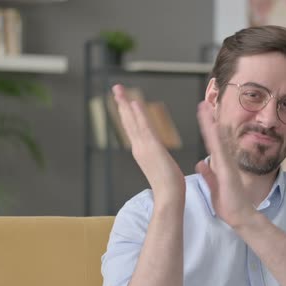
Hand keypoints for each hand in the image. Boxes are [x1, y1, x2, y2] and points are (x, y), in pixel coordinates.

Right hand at [113, 84, 184, 202]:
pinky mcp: (153, 148)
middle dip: (121, 103)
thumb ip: (158, 160)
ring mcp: (144, 147)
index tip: (123, 101)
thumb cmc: (170, 187)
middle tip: (115, 88)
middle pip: (128, 121)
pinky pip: (144, 127)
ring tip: (118, 89)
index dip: (127, 113)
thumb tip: (160, 158)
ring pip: (132, 121)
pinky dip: (138, 115)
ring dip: (125, 104)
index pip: (132, 128)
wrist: (169, 197)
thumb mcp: (162, 168)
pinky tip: (134, 103)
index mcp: (141, 151)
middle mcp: (139, 147)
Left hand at [195, 101, 255, 226]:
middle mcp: (225, 161)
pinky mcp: (227, 169)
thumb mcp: (214, 187)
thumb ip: (208, 174)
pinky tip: (212, 128)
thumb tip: (201, 164)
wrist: (241, 216)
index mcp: (221, 165)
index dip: (206, 129)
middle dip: (209, 120)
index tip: (202, 115)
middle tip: (203, 104)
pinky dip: (216, 138)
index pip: (212, 143)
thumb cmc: (230, 204)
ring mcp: (227, 164)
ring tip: (205, 108)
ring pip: (217, 140)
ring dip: (211, 124)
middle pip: (215, 137)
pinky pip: (220, 151)